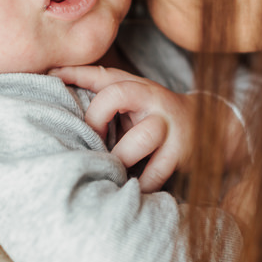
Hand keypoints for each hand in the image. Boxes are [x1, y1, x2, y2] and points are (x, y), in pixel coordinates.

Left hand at [49, 66, 194, 191]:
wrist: (209, 126)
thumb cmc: (153, 114)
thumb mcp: (131, 96)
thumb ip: (98, 88)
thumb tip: (51, 74)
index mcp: (136, 85)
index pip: (101, 74)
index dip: (75, 76)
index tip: (54, 83)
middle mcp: (153, 99)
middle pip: (117, 94)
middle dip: (95, 119)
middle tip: (92, 142)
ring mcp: (169, 126)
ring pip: (143, 136)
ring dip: (121, 156)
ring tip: (111, 168)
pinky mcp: (181, 153)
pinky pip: (156, 172)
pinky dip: (140, 184)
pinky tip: (130, 187)